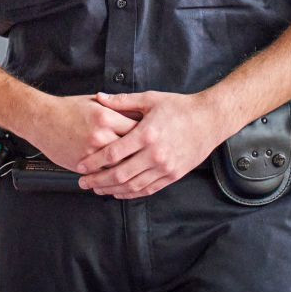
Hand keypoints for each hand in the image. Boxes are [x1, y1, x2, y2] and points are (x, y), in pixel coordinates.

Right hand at [21, 94, 140, 171]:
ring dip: (130, 170)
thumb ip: (116, 109)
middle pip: (131, 149)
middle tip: (152, 158)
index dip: (148, 134)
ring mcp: (91, 152)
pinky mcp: (82, 164)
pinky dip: (113, 177)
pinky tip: (121, 178)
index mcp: (106, 116)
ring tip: (141, 171)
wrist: (41, 119)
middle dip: (143, 154)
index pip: (136, 128)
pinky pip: (103, 174)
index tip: (156, 138)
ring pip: (119, 166)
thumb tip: (138, 115)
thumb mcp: (94, 102)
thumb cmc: (68, 109)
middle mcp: (101, 135)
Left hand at [76, 91, 223, 198]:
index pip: (114, 153)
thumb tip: (99, 97)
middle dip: (98, 180)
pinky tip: (119, 192)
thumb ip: (123, 101)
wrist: (210, 120)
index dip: (94, 161)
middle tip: (83, 183)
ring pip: (133, 185)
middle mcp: (155, 154)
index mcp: (146, 134)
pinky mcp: (173, 175)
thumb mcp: (150, 99)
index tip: (80, 166)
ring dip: (112, 189)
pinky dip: (132, 194)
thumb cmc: (179, 107)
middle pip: (120, 174)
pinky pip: (148, 189)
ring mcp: (165, 167)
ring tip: (97, 189)